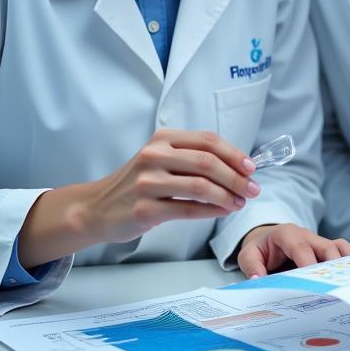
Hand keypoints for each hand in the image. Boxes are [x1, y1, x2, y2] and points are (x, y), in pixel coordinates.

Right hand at [19, 129, 259, 266]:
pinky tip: (222, 212)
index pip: (207, 140)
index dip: (234, 154)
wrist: (97, 208)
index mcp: (162, 139)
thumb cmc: (137, 184)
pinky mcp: (144, 209)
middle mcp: (154, 156)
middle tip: (253, 189)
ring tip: (239, 203)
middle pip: (207, 162)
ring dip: (227, 196)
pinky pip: (187, 209)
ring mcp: (147, 182)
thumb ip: (192, 158)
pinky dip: (211, 211)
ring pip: (200, 186)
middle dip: (236, 177)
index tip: (251, 168)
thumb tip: (238, 167)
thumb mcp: (161, 159)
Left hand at [237, 224, 349, 277]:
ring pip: (339, 247)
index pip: (301, 248)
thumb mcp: (248, 254)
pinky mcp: (326, 248)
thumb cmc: (261, 248)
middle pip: (326, 246)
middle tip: (338, 284)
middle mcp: (307, 236)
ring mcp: (318, 241)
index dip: (309, 263)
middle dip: (334, 264)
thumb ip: (252, 266)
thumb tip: (258, 280)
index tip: (313, 281)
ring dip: (347, 262)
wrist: (267, 238)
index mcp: (287, 234)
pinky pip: (342, 250)